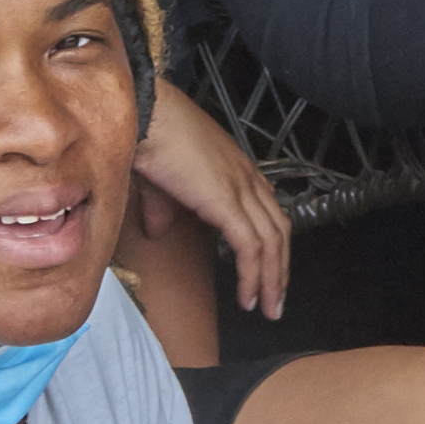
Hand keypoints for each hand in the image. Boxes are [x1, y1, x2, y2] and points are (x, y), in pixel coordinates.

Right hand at [138, 83, 293, 318]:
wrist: (144, 115)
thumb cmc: (150, 136)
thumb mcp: (160, 182)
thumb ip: (164, 209)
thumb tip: (157, 229)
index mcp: (238, 170)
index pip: (270, 215)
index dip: (274, 247)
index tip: (269, 274)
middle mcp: (247, 179)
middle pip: (280, 232)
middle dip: (280, 270)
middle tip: (276, 301)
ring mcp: (240, 189)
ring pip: (271, 244)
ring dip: (272, 280)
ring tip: (267, 308)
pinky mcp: (227, 201)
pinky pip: (250, 247)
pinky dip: (253, 275)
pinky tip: (248, 296)